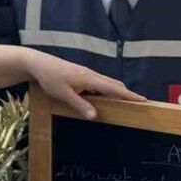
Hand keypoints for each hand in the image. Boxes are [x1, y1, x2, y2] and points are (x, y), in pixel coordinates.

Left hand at [20, 49, 144, 118]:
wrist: (38, 63)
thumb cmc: (50, 78)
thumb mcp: (63, 94)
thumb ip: (79, 105)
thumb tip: (95, 116)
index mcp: (89, 79)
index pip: (113, 88)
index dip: (128, 95)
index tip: (143, 99)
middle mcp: (90, 75)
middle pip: (113, 85)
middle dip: (126, 93)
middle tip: (139, 102)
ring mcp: (86, 74)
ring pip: (106, 83)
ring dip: (117, 91)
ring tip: (126, 101)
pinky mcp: (81, 75)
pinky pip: (98, 83)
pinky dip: (106, 89)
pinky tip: (105, 97)